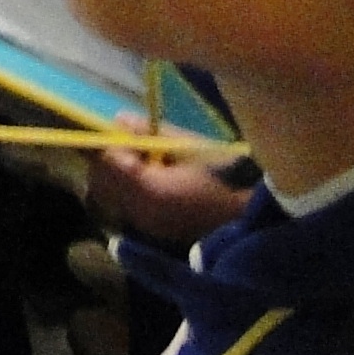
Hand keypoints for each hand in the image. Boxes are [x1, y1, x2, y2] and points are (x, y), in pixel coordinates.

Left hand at [88, 113, 257, 246]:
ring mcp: (146, 226)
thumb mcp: (187, 146)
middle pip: (102, 181)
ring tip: (140, 163)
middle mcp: (140, 212)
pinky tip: (149, 182)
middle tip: (130, 146)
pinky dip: (126, 193)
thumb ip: (148, 133)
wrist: (251, 214)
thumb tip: (120, 121)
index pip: (108, 161)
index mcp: (148, 189)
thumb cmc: (222, 173)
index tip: (125, 133)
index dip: (112, 144)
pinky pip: (126, 209)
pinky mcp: (155, 233)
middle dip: (107, 161)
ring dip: (114, 177)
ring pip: (110, 197)